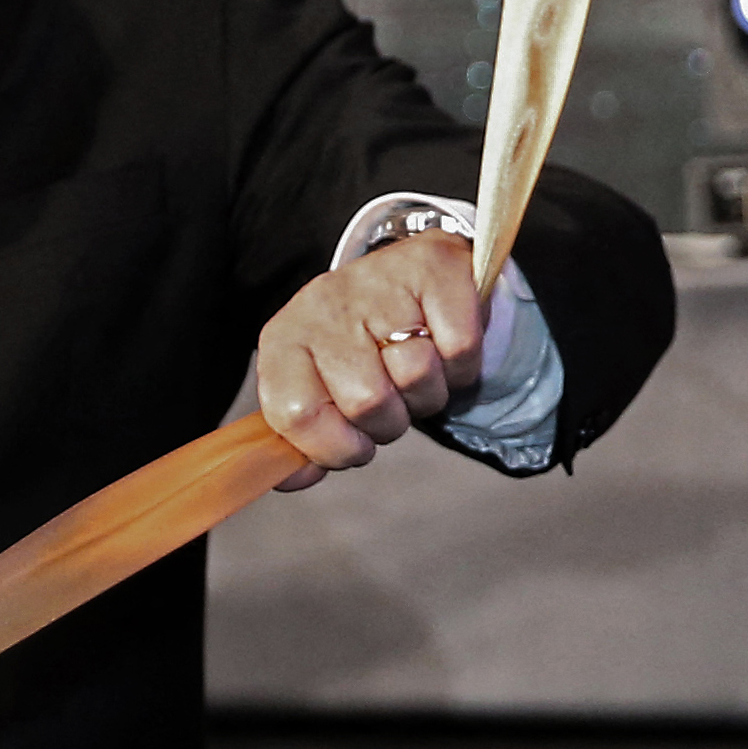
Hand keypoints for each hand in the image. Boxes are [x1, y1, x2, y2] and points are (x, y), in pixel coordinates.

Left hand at [257, 230, 486, 490]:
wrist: (406, 276)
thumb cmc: (359, 346)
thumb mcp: (318, 386)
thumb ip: (304, 438)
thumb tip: (289, 478)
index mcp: (284, 340)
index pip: (293, 415)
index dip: (333, 448)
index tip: (355, 445)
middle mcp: (323, 305)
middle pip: (366, 402)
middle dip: (390, 422)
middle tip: (393, 401)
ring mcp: (378, 283)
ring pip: (417, 375)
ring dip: (428, 394)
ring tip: (416, 372)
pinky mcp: (435, 270)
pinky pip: (460, 349)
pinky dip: (463, 366)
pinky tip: (445, 346)